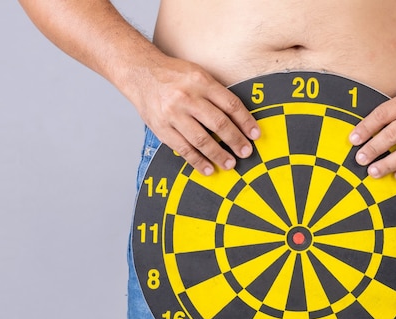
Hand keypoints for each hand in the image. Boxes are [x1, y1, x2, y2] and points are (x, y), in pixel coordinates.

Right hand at [132, 57, 259, 174]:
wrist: (140, 73)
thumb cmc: (173, 75)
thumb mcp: (197, 74)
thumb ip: (215, 93)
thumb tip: (238, 118)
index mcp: (201, 81)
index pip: (230, 104)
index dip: (246, 122)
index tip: (255, 135)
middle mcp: (188, 97)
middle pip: (218, 123)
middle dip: (235, 140)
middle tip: (246, 152)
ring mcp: (174, 114)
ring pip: (201, 139)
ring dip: (218, 154)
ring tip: (230, 164)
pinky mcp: (162, 128)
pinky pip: (183, 149)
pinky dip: (197, 161)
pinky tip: (208, 168)